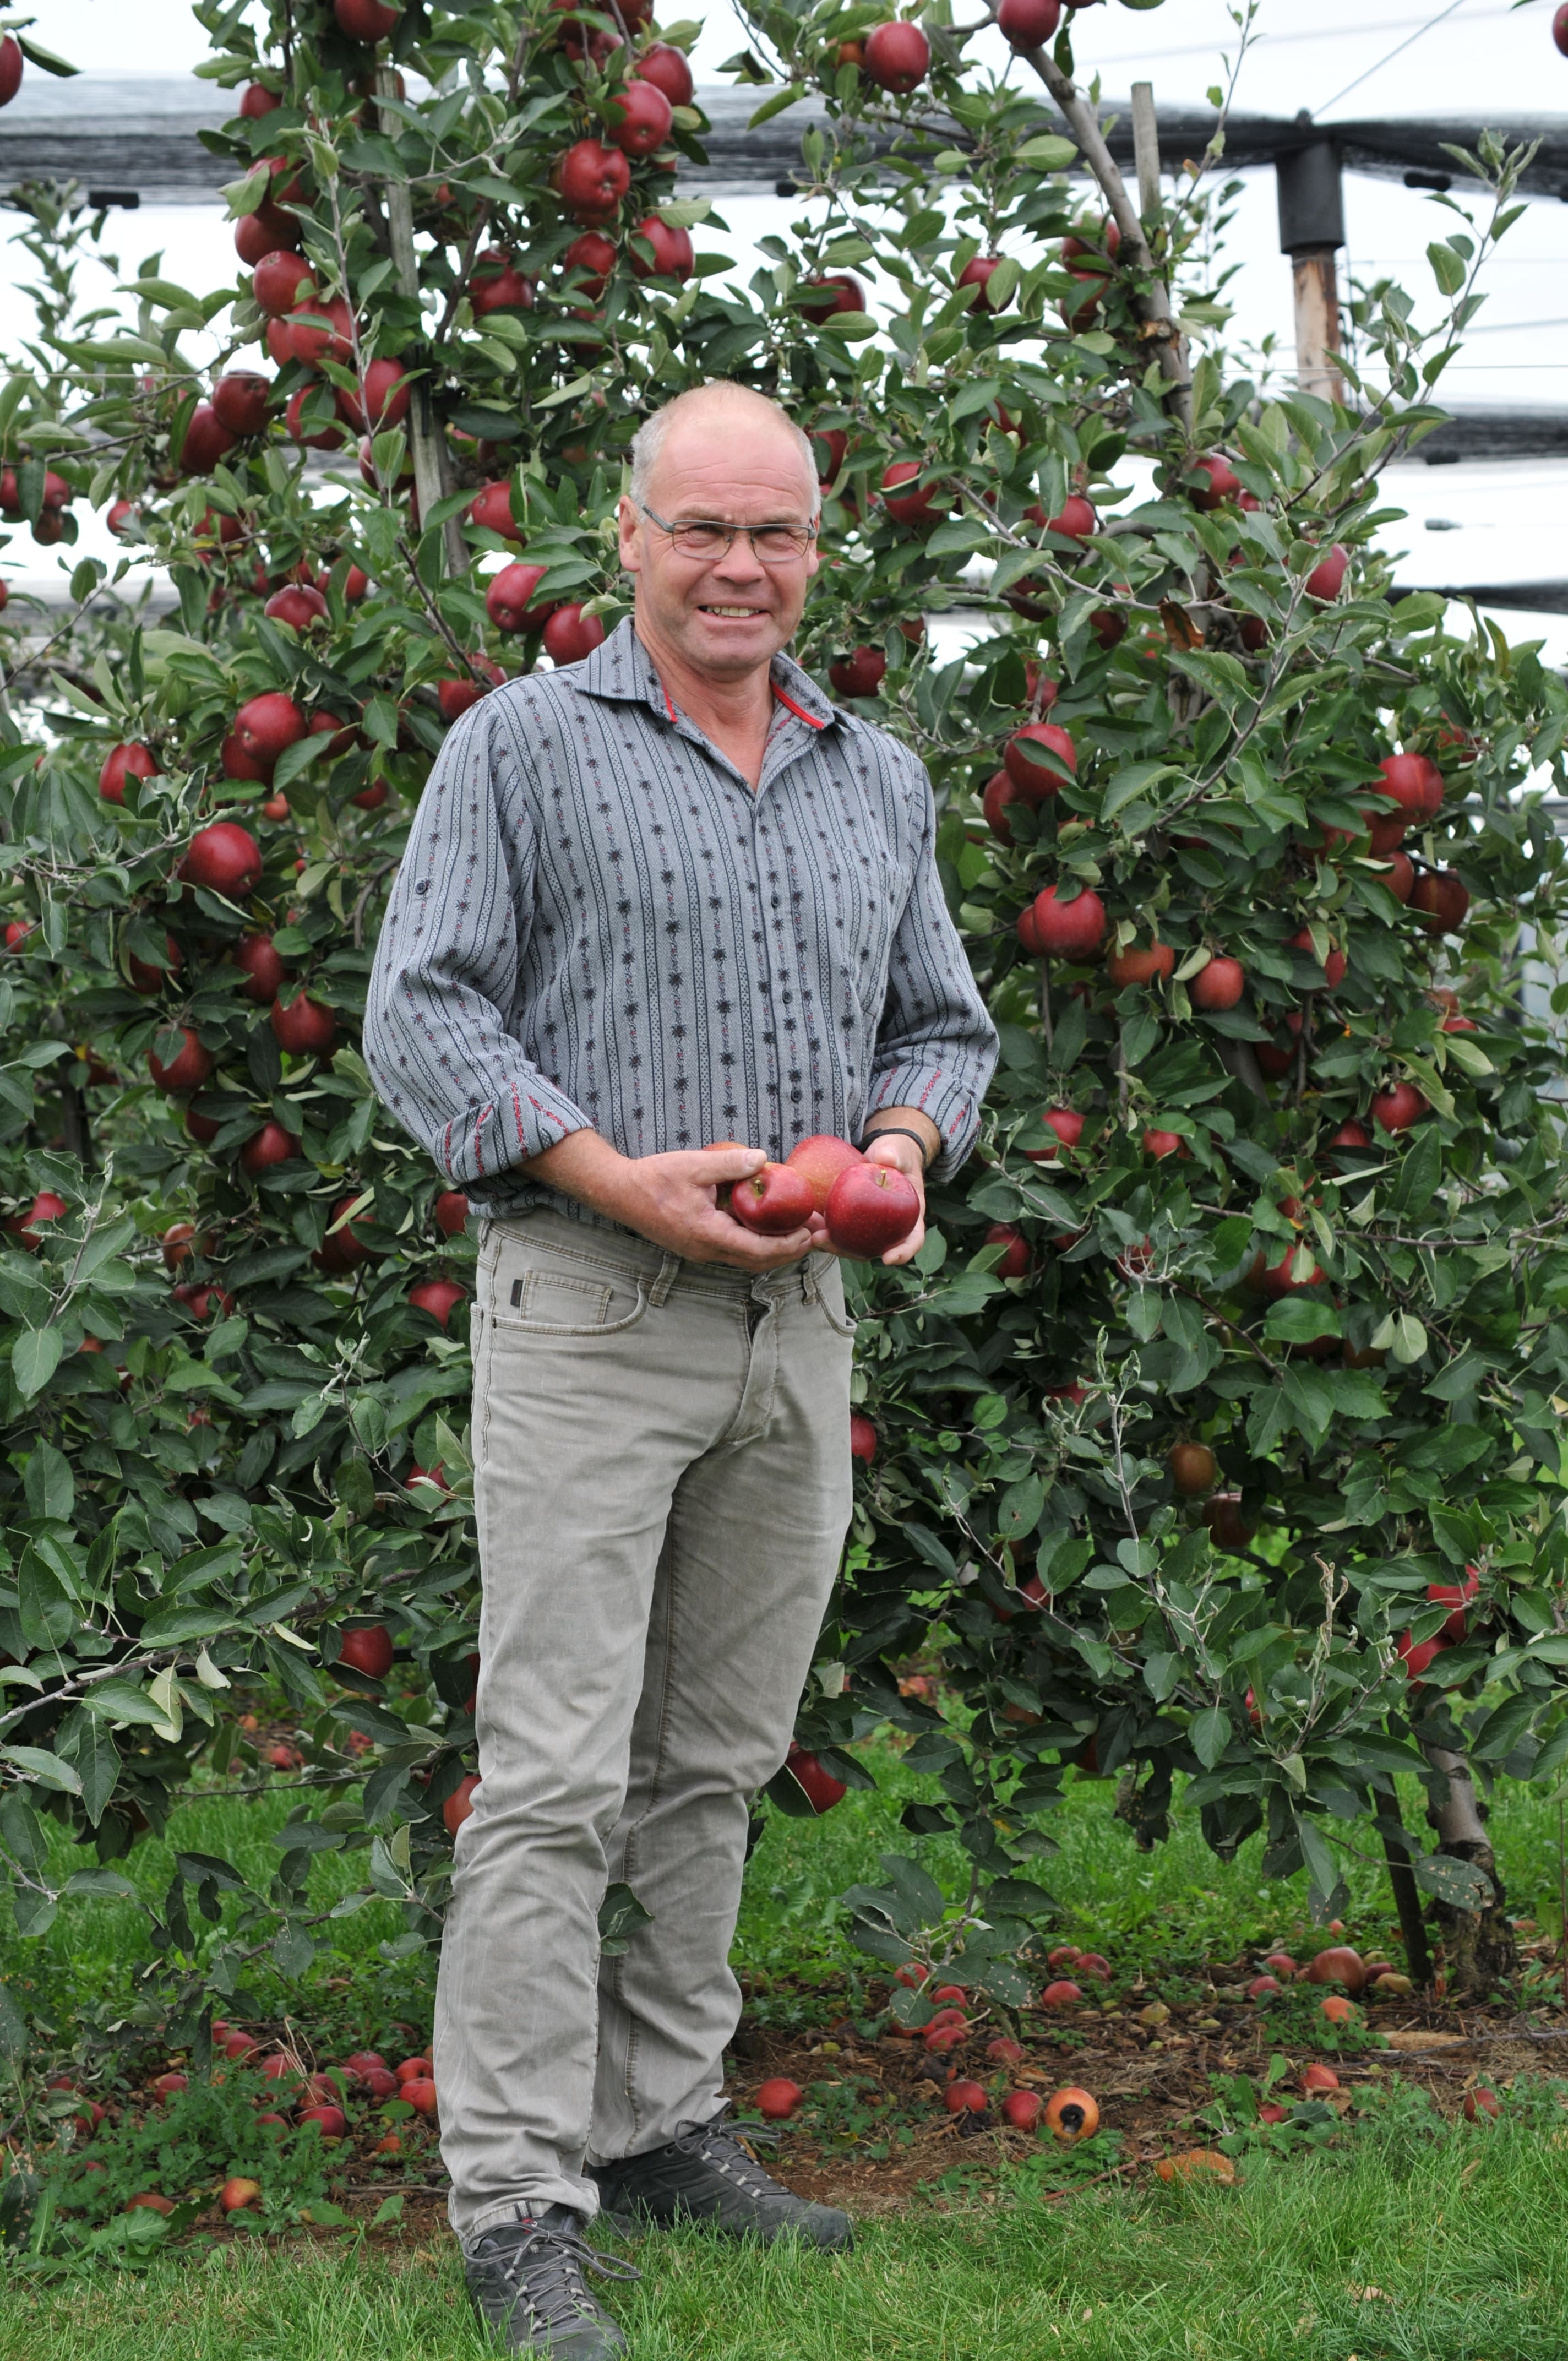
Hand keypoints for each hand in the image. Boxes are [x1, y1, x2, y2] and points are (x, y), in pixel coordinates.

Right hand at [527, 1133, 814, 1268]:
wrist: (618, 1192)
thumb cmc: (654, 1178)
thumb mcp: (695, 1164)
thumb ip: (731, 1164)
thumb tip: (764, 1159)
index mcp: (708, 1234)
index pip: (759, 1250)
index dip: (789, 1245)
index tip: (811, 1233)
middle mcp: (706, 1250)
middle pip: (758, 1261)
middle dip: (791, 1251)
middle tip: (817, 1237)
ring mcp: (700, 1251)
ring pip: (746, 1259)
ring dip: (775, 1250)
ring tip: (800, 1234)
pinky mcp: (696, 1246)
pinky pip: (734, 1251)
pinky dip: (757, 1244)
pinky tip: (768, 1228)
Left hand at [808, 1129, 926, 1267]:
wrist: (880, 1156)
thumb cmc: (895, 1154)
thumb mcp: (898, 1151)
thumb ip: (895, 1154)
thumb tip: (887, 1158)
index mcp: (909, 1217)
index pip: (912, 1240)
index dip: (903, 1252)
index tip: (887, 1259)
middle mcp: (889, 1230)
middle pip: (872, 1250)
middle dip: (847, 1251)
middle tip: (824, 1241)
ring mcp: (868, 1229)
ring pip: (851, 1245)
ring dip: (829, 1244)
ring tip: (810, 1233)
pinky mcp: (850, 1222)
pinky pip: (837, 1230)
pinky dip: (822, 1229)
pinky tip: (806, 1220)